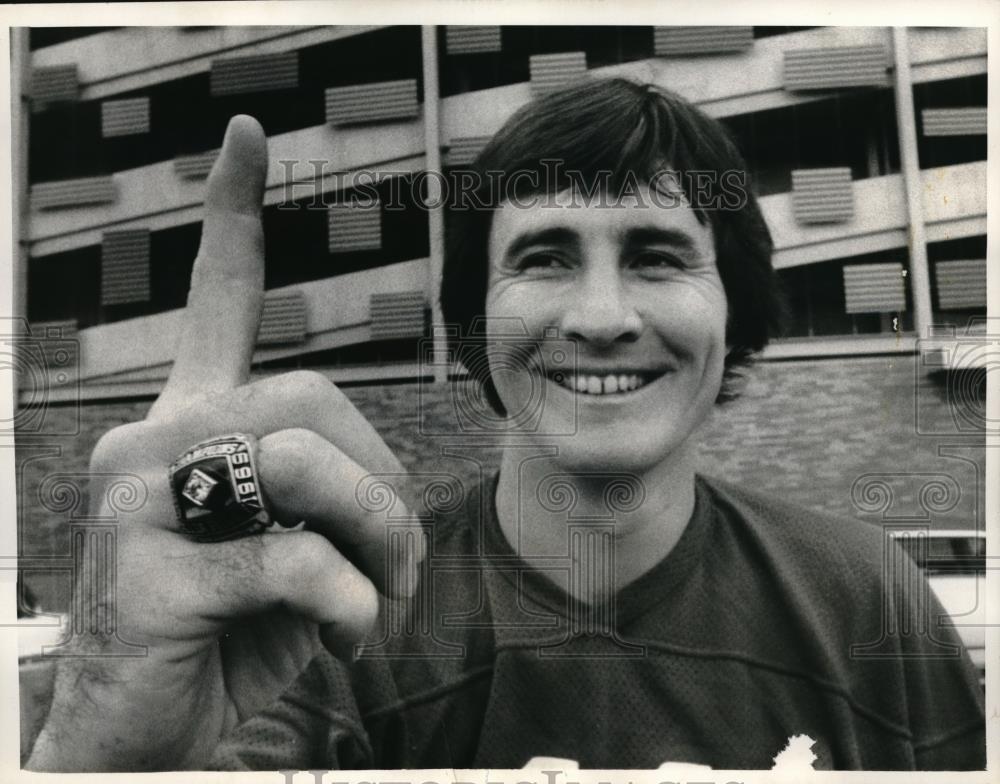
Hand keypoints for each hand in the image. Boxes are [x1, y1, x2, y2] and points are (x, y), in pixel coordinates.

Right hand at [28, 116, 423, 771]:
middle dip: (385, 484)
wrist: (147, 739)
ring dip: (377, 541)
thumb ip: (327, 497)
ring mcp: (137, 502)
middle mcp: (150, 443)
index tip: (247, 140)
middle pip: (312, 397)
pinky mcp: (144, 573)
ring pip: (305, 467)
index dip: (233, 220)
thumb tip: (386, 488)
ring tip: (380, 601)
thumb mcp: (296, 554)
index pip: (213, 303)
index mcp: (189, 428)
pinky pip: (294, 558)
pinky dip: (351, 603)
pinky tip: (346, 636)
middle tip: (401, 563)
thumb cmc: (231, 639)